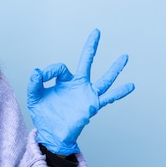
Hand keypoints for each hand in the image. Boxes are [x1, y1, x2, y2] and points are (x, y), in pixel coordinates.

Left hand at [27, 29, 134, 154]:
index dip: (50, 71)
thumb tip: (37, 71)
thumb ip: (34, 83)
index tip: (42, 77)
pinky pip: (108, 97)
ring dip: (114, 69)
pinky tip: (130, 85)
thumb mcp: (34, 98)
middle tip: (96, 32)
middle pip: (86, 62)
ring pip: (103, 79)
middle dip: (91, 47)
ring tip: (124, 57)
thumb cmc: (44, 115)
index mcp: (62, 81)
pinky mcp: (91, 105)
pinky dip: (119, 92)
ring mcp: (86, 94)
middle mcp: (76, 85)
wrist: (52, 134)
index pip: (60, 68)